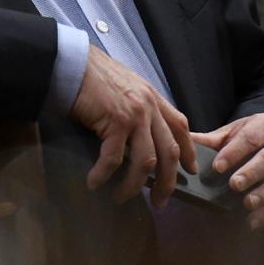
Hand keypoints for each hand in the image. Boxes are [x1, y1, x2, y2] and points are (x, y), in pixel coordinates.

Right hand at [70, 44, 194, 206]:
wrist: (73, 63)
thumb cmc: (93, 74)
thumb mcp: (126, 87)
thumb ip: (138, 107)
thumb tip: (138, 135)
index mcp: (154, 98)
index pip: (181, 127)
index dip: (188, 151)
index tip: (190, 171)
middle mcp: (150, 107)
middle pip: (169, 152)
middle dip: (167, 182)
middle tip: (160, 201)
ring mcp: (135, 115)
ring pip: (146, 162)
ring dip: (134, 185)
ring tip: (121, 197)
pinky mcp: (115, 122)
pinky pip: (113, 158)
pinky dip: (103, 175)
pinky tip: (94, 182)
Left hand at [192, 114, 263, 229]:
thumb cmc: (253, 138)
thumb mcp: (235, 132)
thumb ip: (212, 139)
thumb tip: (184, 142)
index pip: (250, 137)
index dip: (234, 152)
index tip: (217, 166)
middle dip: (252, 172)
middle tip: (234, 185)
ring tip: (247, 204)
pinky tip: (254, 221)